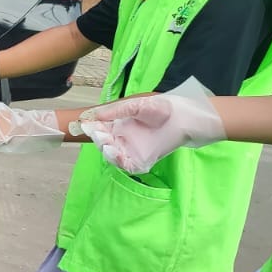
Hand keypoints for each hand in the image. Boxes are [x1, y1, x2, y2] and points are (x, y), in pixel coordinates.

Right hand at [74, 81, 224, 173]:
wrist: (184, 118)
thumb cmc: (162, 108)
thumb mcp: (136, 105)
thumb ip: (116, 111)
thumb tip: (94, 115)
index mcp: (119, 125)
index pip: (100, 130)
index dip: (93, 128)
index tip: (87, 126)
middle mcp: (123, 139)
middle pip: (104, 144)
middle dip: (99, 141)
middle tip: (100, 136)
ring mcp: (132, 151)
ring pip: (112, 156)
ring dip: (107, 152)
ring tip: (108, 147)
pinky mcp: (142, 161)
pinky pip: (127, 166)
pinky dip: (119, 163)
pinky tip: (117, 155)